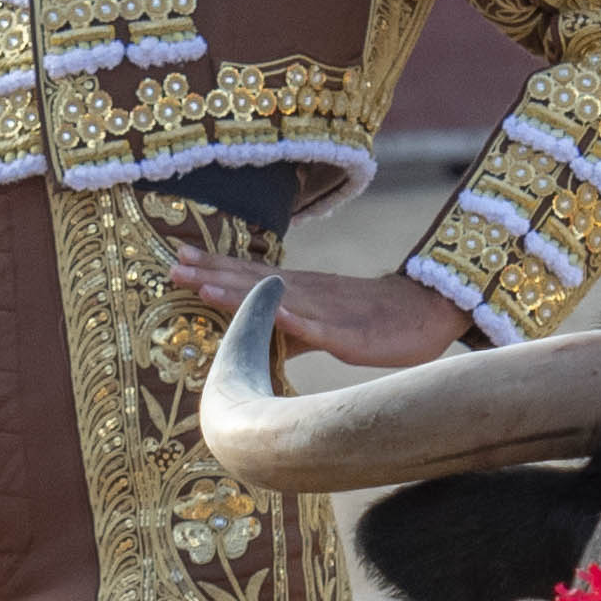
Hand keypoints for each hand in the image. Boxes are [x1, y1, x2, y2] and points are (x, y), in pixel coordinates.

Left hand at [163, 248, 469, 369]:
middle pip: (254, 282)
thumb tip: (252, 341)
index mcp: (300, 291)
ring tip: (206, 287)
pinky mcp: (352, 335)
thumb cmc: (371, 320)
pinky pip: (323, 329)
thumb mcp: (321, 324)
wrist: (427, 312)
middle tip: (173, 267)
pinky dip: (298, 322)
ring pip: (279, 301)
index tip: (178, 258)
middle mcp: (308, 294)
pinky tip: (275, 316)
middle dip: (213, 274)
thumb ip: (286, 331)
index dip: (214, 266)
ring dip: (242, 293)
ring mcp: (329, 312)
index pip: (250, 275)